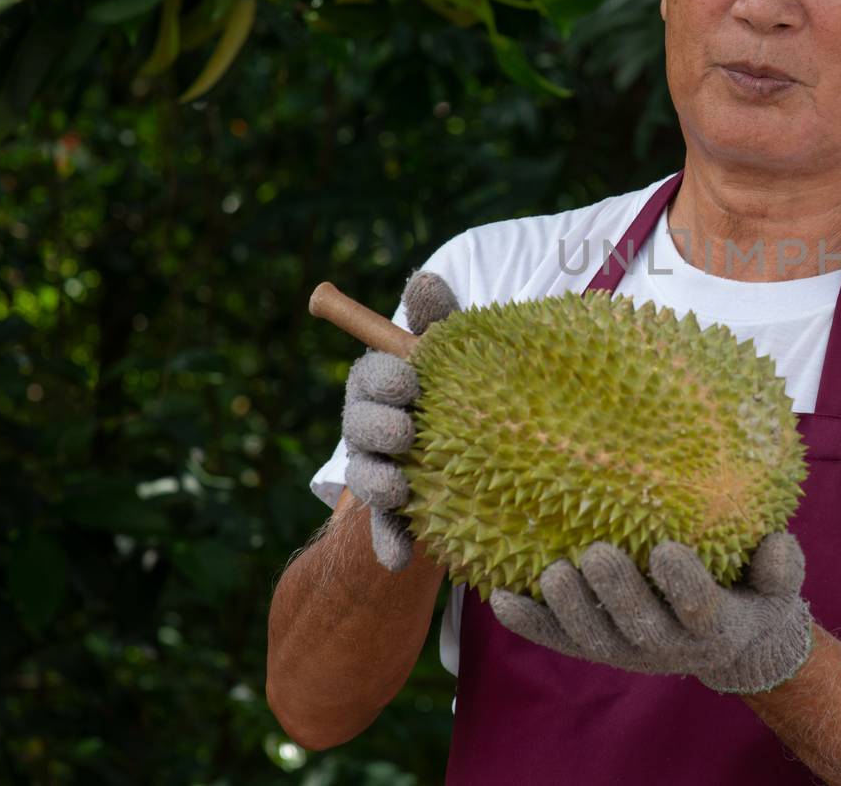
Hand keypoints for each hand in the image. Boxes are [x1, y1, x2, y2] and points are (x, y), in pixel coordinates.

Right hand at [341, 269, 457, 571]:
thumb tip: (425, 279)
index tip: (411, 380)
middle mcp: (372, 428)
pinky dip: (389, 544)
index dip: (384, 378)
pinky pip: (384, 531)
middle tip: (406, 431)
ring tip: (399, 488)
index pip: (368, 375)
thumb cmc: (465, 389)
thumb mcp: (458, 354)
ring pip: (366, 476)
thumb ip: (439, 322)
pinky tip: (400, 562)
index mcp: (383, 386)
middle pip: (360, 425)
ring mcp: (380, 471)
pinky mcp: (396, 514)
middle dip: (378, 427)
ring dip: (378, 483)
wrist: (480, 456)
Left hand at [489, 532, 812, 694]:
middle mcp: (668, 646)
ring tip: (553, 572)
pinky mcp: (597, 648)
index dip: (682, 584)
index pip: (699, 609)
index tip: (667, 549)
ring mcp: (627, 651)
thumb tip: (776, 545)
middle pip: (638, 627)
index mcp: (715, 627)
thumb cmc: (753, 595)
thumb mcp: (780, 585)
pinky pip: (557, 641)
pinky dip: (528, 623)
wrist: (732, 645)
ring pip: (593, 640)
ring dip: (569, 609)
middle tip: (597, 553)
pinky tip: (498, 597)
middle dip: (615, 593)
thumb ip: (782, 567)